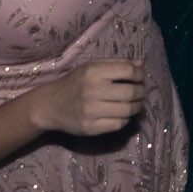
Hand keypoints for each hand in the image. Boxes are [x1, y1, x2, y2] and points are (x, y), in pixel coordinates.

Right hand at [27, 59, 148, 136]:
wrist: (50, 105)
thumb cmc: (74, 82)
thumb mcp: (91, 67)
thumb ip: (116, 63)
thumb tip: (141, 64)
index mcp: (93, 71)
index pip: (128, 71)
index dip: (140, 75)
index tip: (140, 78)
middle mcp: (92, 90)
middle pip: (131, 92)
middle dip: (141, 92)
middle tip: (140, 92)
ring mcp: (91, 111)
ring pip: (128, 110)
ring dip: (136, 107)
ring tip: (134, 103)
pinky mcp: (90, 128)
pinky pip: (119, 124)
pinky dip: (125, 119)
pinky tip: (121, 114)